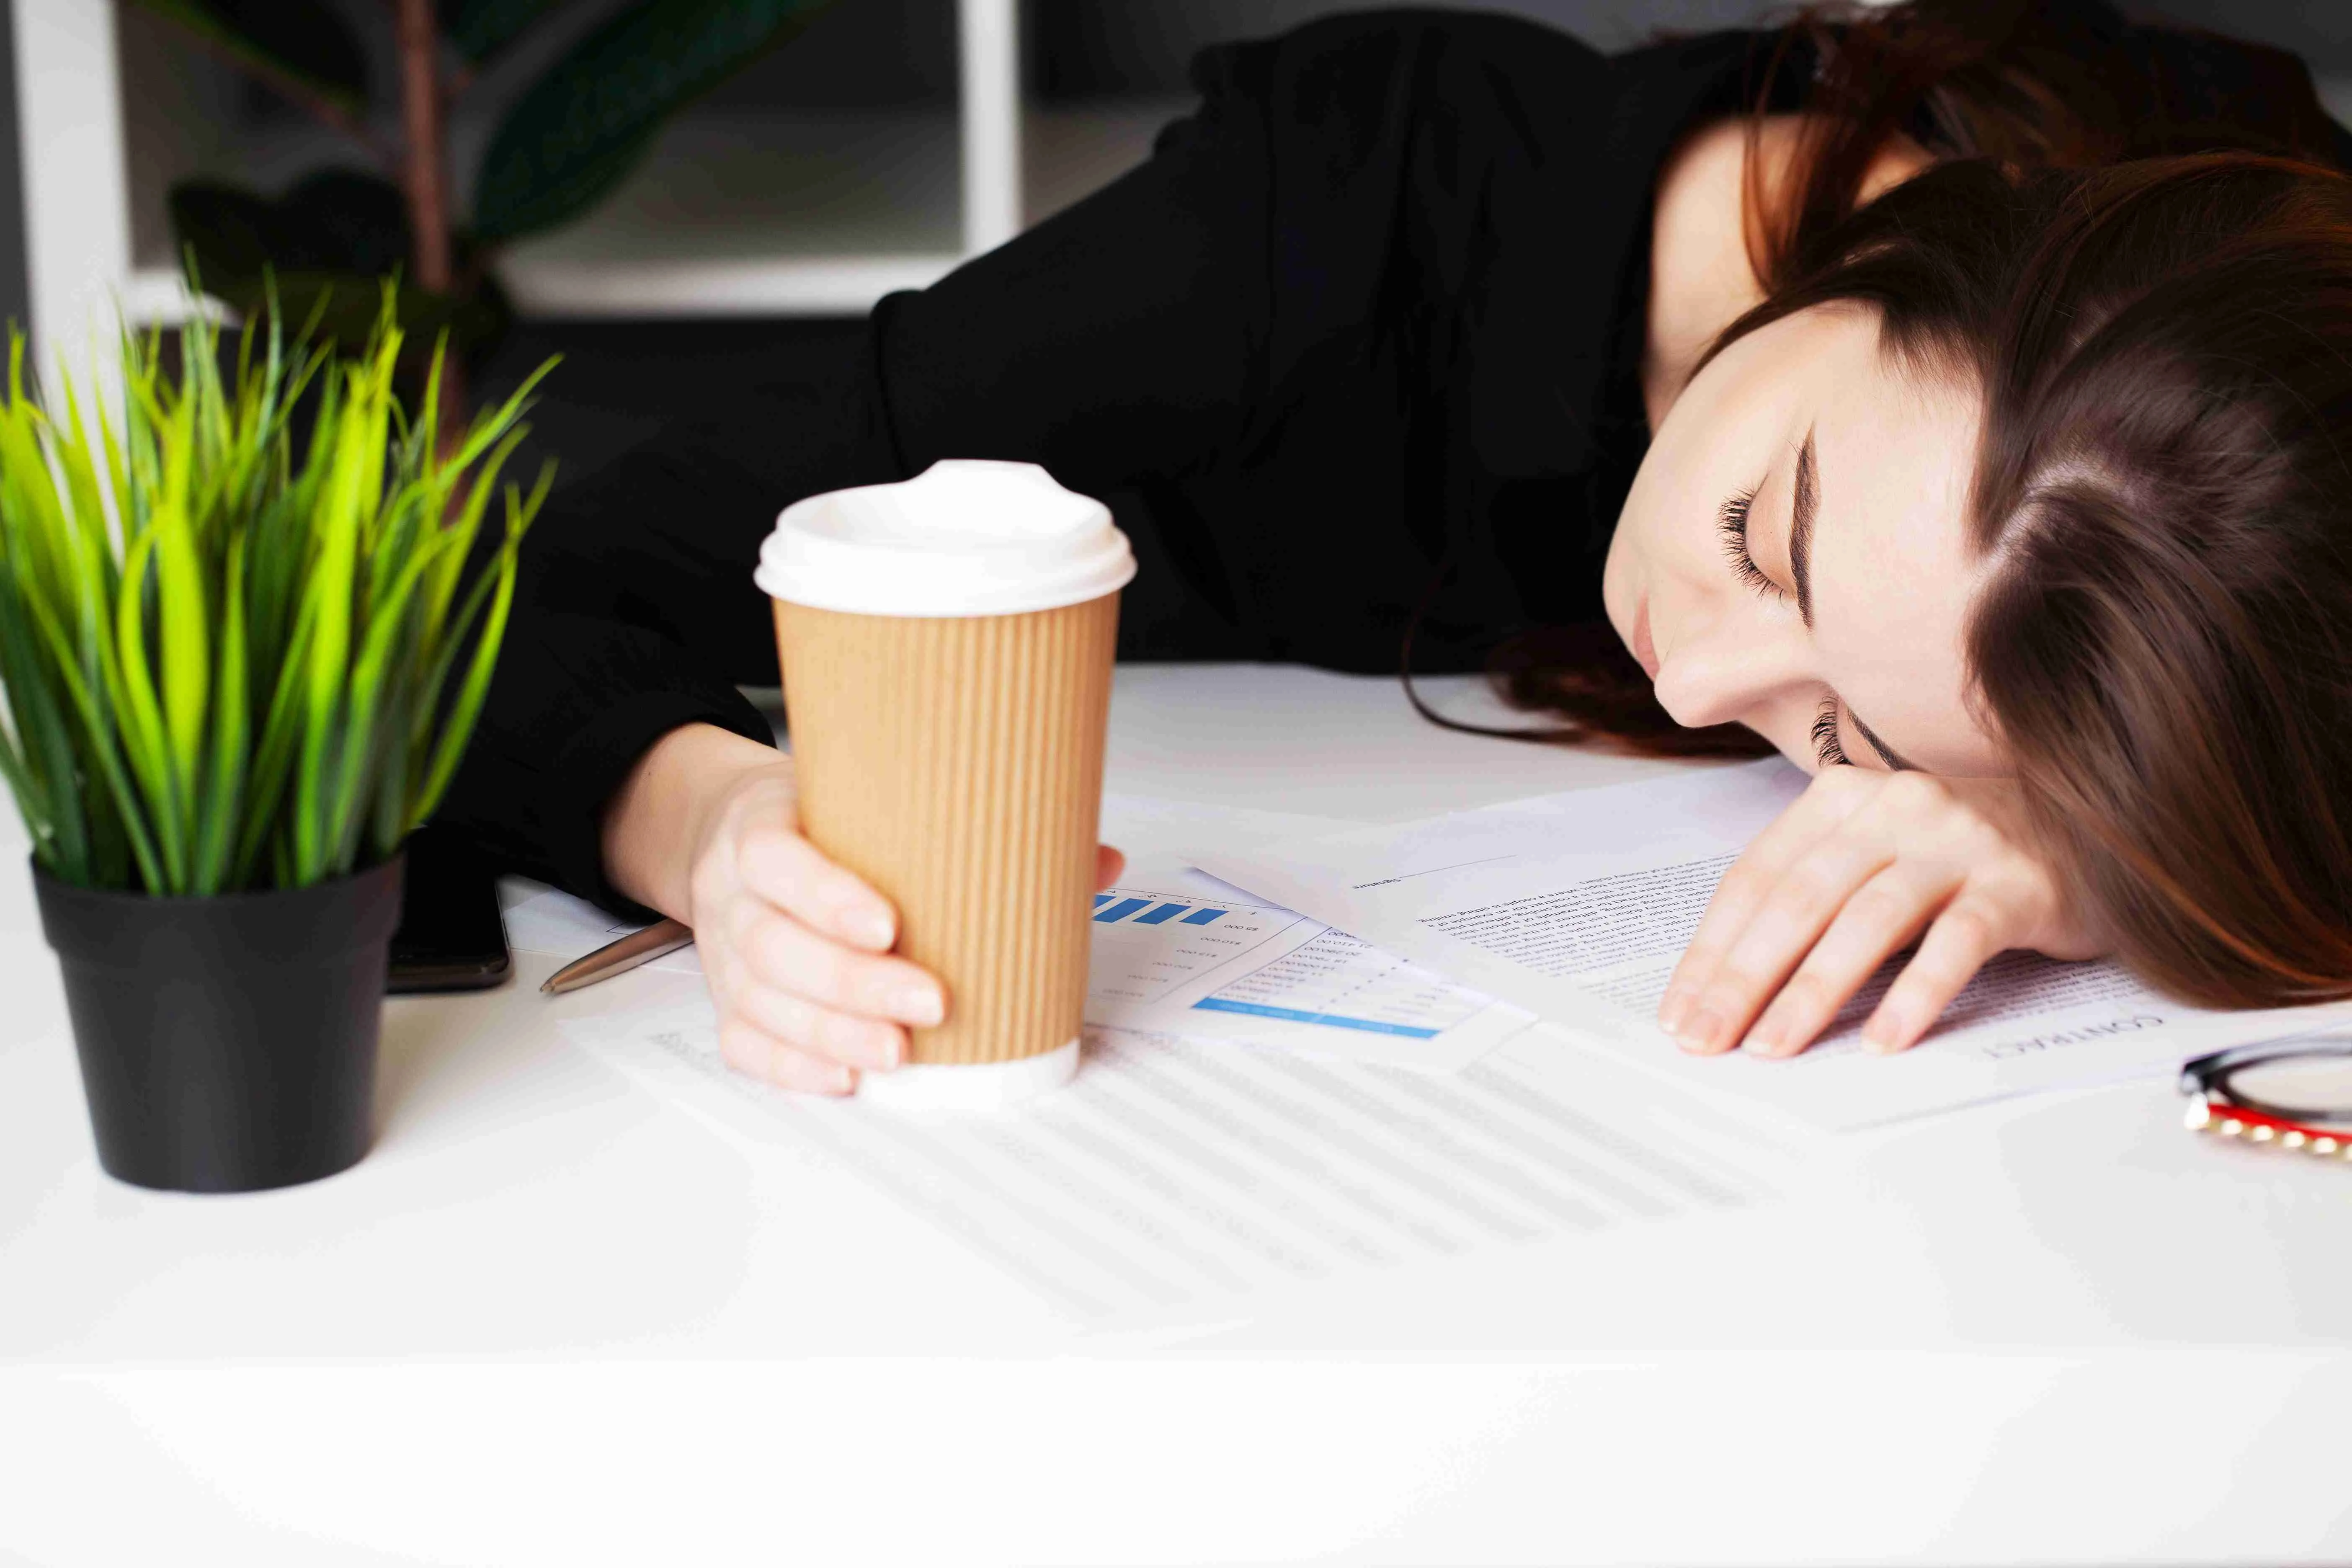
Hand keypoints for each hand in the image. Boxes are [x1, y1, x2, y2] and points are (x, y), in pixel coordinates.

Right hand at [603, 724, 1123, 1093]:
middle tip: (928, 1002)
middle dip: (853, 985)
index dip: (827, 896)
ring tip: (896, 1054)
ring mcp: (724, 952)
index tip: (890, 926)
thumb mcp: (872, 800)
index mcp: (760, 827)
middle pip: (776, 945)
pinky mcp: (728, 1000)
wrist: (730, 830)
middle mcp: (733, 893)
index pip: (777, 859)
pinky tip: (844, 1079)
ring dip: (832, 1035)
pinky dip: (792, 1068)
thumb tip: (1098, 861)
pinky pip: (744, 1042)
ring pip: (762, 1001)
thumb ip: (973, 823)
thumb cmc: (819, 821)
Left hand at [1656, 766, 2102, 1058]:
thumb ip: (1810, 899)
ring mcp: (1958, 842)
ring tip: (1774, 1046)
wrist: (2086, 825)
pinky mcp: (2016, 885)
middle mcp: (1893, 808)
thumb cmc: (1959, 854)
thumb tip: (1732, 988)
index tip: (1679, 1011)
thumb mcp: (1871, 856)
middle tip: (1708, 1039)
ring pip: (1867, 920)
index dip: (1711, 950)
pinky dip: (1916, 993)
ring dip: (1812, 990)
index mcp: (1841, 798)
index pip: (1756, 879)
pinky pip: (1956, 942)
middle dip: (1743, 977)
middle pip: (1799, 899)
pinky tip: (1884, 1040)